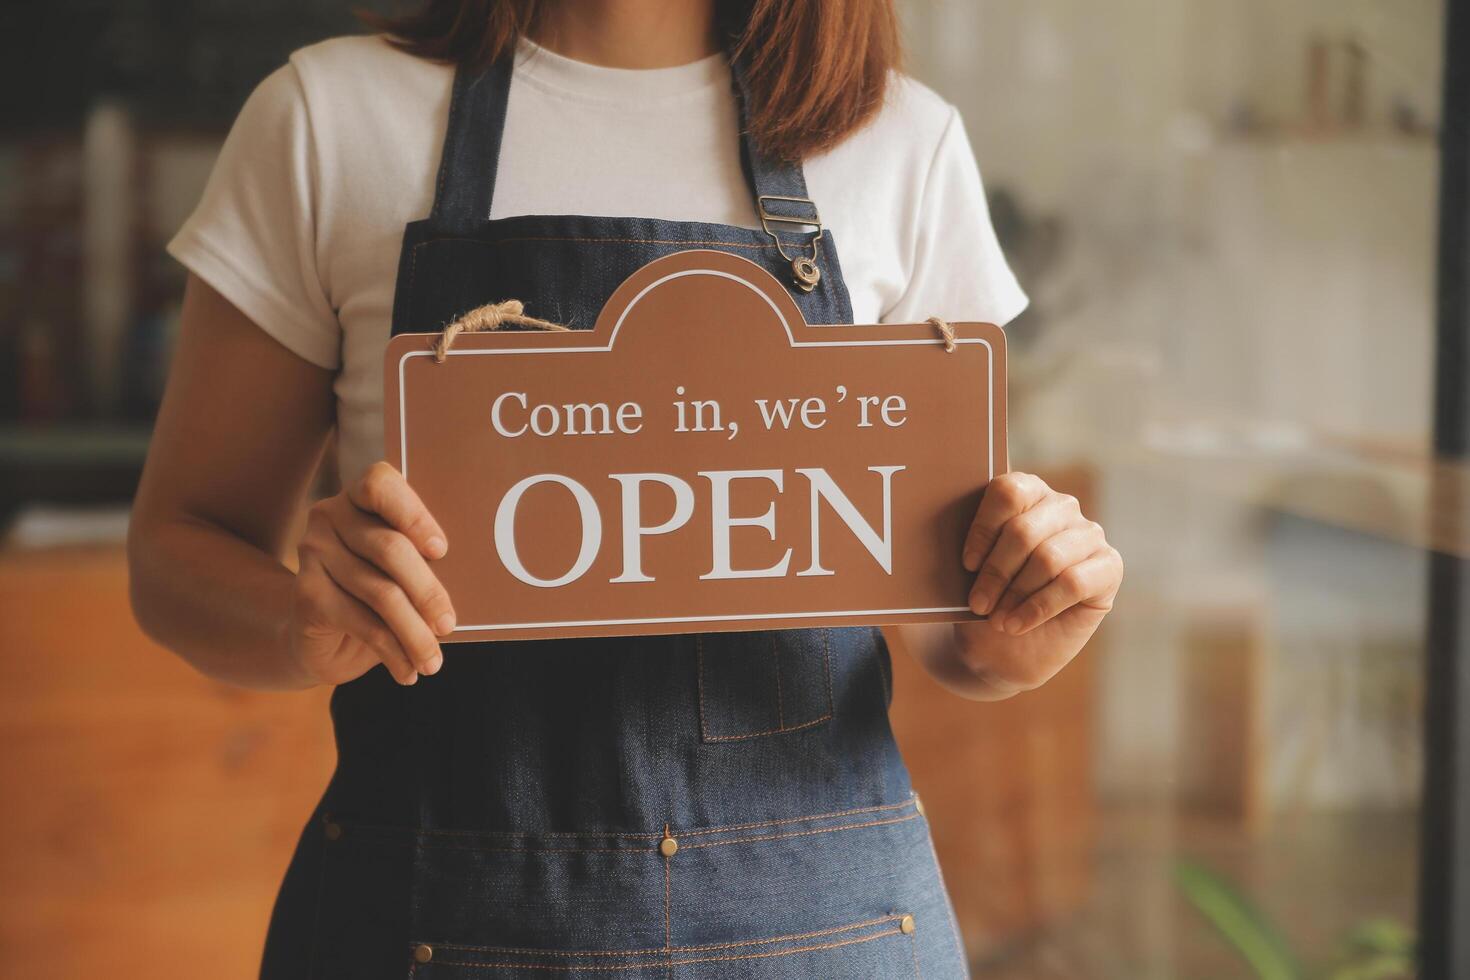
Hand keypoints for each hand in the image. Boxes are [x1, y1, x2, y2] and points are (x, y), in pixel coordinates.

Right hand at [290, 462, 455, 685]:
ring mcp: (313, 553)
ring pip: (380, 593)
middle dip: (427, 592)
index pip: (381, 486)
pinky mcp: (305, 594)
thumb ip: (424, 561)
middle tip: (449, 625)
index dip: (414, 515)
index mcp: (360, 497)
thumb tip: (472, 582)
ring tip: (434, 662)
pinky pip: (362, 624)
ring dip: (414, 634)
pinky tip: (408, 672)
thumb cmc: (377, 591)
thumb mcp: (401, 570)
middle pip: (390, 549)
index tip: (442, 550)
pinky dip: (392, 652)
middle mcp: (330, 517)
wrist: (319, 634)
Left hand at [955, 471, 1121, 691]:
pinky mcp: (1108, 567)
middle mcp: (1060, 506)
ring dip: (1016, 594)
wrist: (1002, 650)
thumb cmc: (983, 602)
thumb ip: (965, 548)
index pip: (1008, 491)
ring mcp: (1088, 534)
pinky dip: (1039, 607)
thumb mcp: (966, 575)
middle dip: (996, 573)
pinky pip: (1073, 582)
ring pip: (1048, 558)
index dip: (984, 529)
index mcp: (1025, 492)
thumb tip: (930, 525)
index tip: (966, 565)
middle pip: (1024, 530)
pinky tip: (1017, 624)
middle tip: (978, 604)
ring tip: (998, 619)